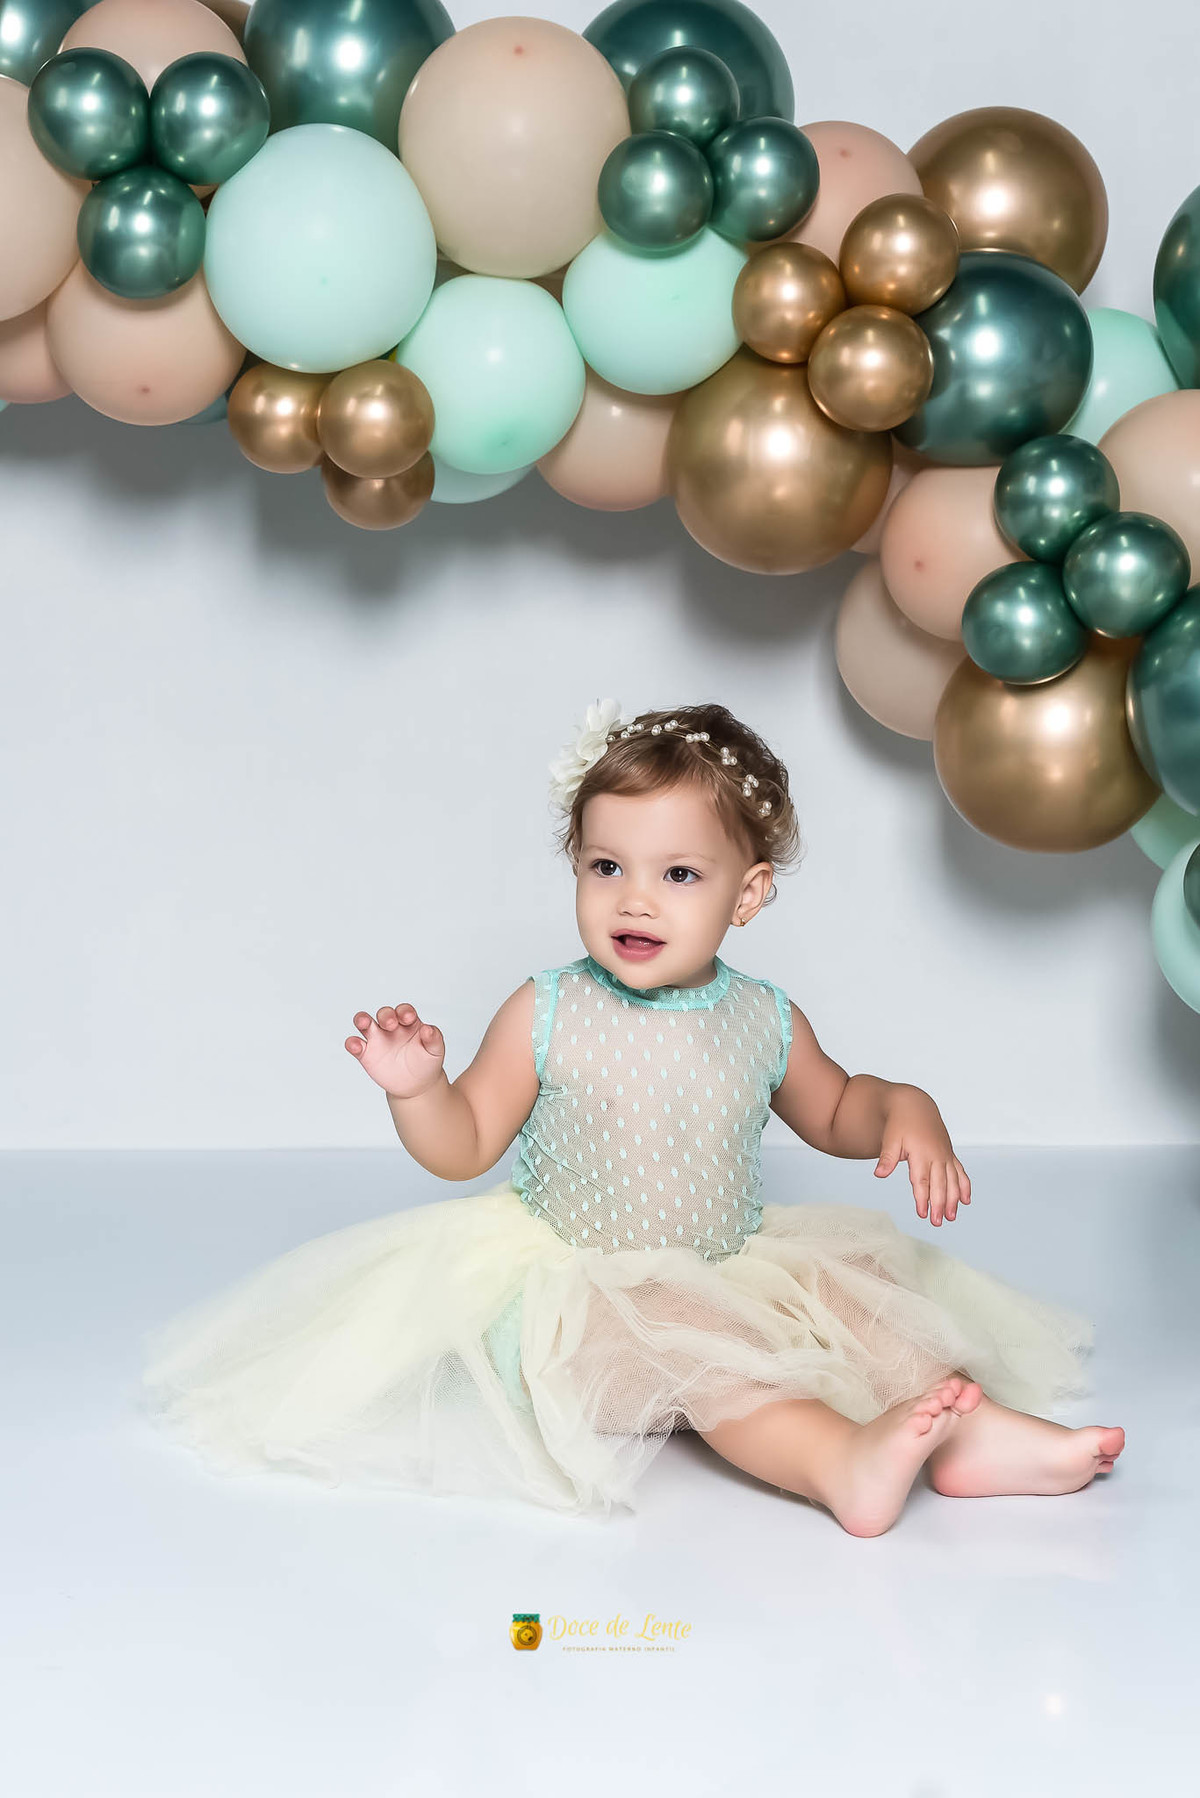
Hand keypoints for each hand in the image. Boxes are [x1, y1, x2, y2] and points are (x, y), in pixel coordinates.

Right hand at [345, 1003, 444, 1098]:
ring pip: (364, 1023)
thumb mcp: (436, 1051)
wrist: (416, 1085)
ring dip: (362, 1019)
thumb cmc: (426, 1062)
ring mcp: (377, 1039)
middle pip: (384, 1013)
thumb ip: (434, 1038)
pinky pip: (355, 1045)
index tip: (408, 1018)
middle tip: (389, 1024)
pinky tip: (356, 1046)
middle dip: (385, 1015)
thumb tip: (428, 1029)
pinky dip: (352, 1043)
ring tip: (364, 1022)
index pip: (404, 1011)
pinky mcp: (366, 1054)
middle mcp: (390, 1027)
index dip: (404, 1011)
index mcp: (408, 1023)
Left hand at [873, 1090, 970, 1226]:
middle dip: (939, 1204)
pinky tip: (966, 1201)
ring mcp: (945, 1155)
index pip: (922, 1180)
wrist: (914, 1105)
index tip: (922, 1214)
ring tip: (951, 1217)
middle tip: (937, 1222)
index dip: (922, 1198)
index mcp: (921, 1153)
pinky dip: (964, 1186)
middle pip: (939, 1184)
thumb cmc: (900, 1123)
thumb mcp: (890, 1138)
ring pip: (952, 1181)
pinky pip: (960, 1172)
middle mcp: (936, 1155)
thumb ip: (887, 1158)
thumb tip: (879, 1174)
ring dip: (953, 1199)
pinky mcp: (949, 1154)